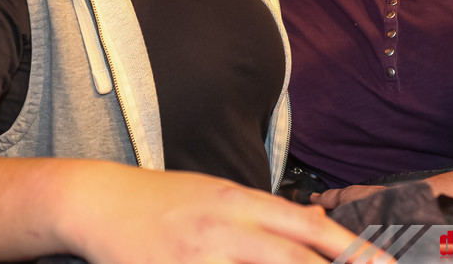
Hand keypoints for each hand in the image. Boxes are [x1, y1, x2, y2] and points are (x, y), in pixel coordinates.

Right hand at [73, 167, 392, 263]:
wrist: (100, 201)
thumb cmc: (161, 200)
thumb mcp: (216, 195)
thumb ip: (259, 214)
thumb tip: (306, 231)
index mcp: (239, 200)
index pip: (308, 225)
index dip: (352, 248)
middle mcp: (226, 227)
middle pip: (295, 255)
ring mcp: (200, 257)